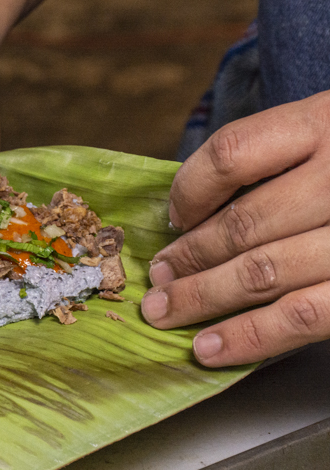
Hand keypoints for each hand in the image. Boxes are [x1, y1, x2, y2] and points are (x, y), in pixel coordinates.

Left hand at [141, 91, 329, 366]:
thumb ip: (275, 160)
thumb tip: (193, 213)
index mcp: (329, 121)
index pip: (232, 154)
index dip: (189, 190)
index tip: (175, 217)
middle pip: (245, 222)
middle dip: (190, 258)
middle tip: (157, 280)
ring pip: (267, 272)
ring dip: (206, 299)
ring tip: (167, 313)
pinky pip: (306, 315)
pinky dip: (251, 336)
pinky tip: (212, 347)